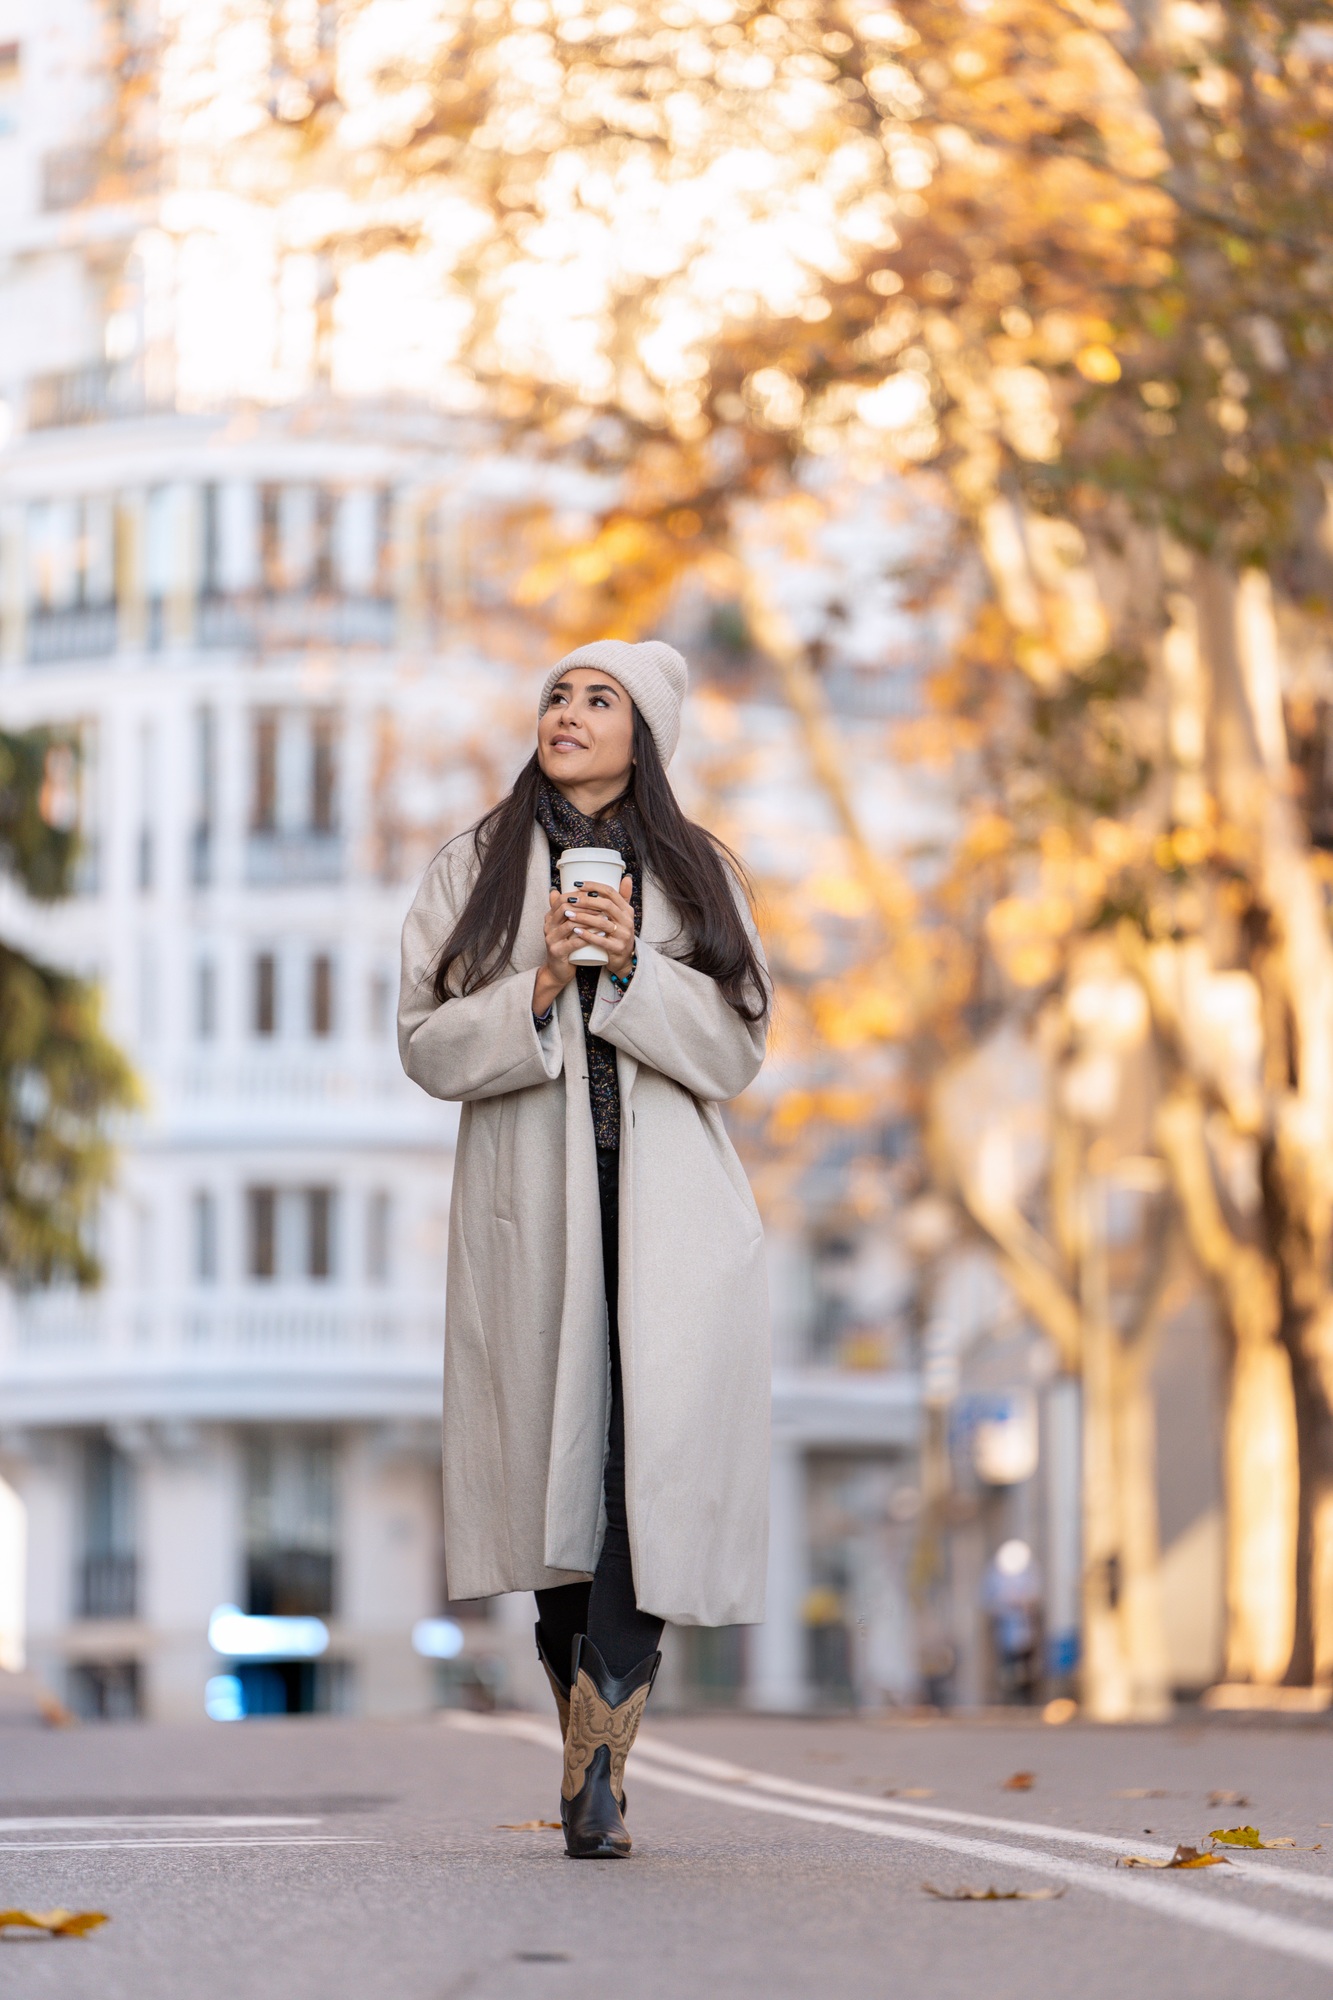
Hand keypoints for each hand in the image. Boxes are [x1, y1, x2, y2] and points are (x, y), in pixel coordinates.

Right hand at [531, 873, 634, 1019]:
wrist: (558, 971)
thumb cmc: (567, 946)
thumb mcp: (567, 927)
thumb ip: (570, 910)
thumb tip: (579, 892)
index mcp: (550, 917)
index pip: (562, 899)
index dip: (578, 895)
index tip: (596, 895)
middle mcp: (548, 926)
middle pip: (565, 909)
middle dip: (586, 906)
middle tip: (603, 905)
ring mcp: (551, 939)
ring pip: (570, 924)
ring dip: (589, 920)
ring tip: (605, 918)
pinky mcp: (557, 952)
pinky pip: (573, 942)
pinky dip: (588, 937)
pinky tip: (600, 934)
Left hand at [564, 874, 634, 975]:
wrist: (624, 959)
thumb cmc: (619, 933)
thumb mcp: (623, 915)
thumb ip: (623, 896)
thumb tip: (626, 877)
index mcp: (627, 910)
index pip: (611, 892)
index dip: (594, 886)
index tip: (578, 884)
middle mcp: (627, 921)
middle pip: (606, 905)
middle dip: (587, 900)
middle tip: (571, 899)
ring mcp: (623, 935)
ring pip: (602, 923)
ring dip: (583, 917)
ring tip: (569, 914)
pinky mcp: (617, 949)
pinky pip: (601, 941)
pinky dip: (588, 935)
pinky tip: (576, 931)